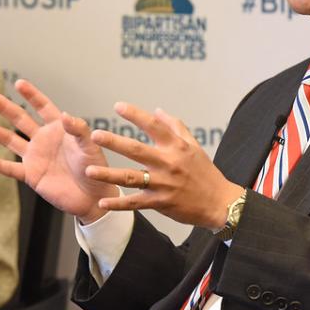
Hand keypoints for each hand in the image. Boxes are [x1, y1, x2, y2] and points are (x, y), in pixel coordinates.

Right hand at [0, 79, 115, 222]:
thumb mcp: (90, 146)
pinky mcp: (31, 176)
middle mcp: (43, 139)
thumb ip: (78, 130)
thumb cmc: (95, 168)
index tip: (19, 83)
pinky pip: (11, 169)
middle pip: (20, 120)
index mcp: (58, 128)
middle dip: (5, 107)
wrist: (93, 196)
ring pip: (11, 141)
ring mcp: (35, 157)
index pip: (42, 107)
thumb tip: (66, 115)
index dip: (31, 95)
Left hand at [86, 103, 244, 229]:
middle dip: (115, 142)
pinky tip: (102, 201)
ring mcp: (163, 184)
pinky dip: (119, 203)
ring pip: (131, 177)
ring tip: (89, 171)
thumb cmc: (205, 172)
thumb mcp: (194, 146)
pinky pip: (136, 203)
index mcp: (176, 147)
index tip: (118, 106)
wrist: (219, 203)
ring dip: (109, 174)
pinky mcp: (161, 203)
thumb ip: (175, 127)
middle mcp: (168, 163)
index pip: (154, 126)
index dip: (136, 115)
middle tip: (96, 135)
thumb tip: (157, 110)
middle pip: (137, 150)